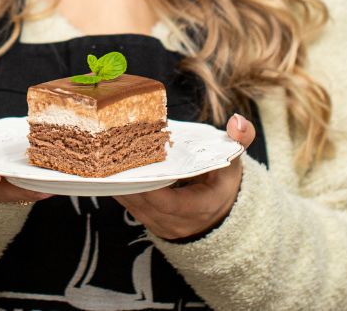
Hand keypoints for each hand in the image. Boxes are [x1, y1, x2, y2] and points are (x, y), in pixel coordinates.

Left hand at [115, 112, 254, 240]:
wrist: (220, 208)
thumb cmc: (223, 178)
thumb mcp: (234, 159)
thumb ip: (241, 139)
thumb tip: (238, 122)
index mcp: (202, 207)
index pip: (171, 203)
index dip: (151, 188)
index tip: (136, 166)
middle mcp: (180, 222)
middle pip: (146, 204)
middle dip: (128, 181)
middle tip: (111, 156)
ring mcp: (163, 226)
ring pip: (134, 206)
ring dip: (120, 185)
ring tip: (105, 161)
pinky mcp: (150, 223)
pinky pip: (131, 207)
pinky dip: (120, 189)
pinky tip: (109, 171)